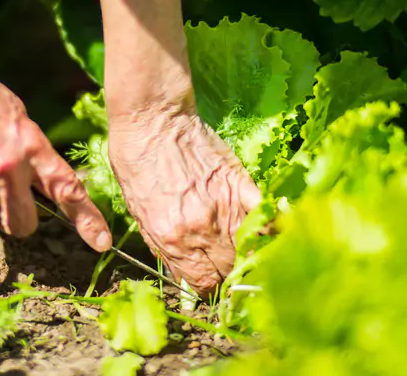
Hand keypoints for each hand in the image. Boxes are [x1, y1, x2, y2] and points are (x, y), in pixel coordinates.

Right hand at [0, 45, 111, 251]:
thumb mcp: (11, 111)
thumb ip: (28, 146)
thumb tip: (37, 175)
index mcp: (30, 142)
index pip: (67, 186)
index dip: (87, 218)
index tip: (101, 241)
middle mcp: (10, 166)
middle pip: (25, 223)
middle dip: (17, 220)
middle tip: (4, 204)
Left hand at [108, 104, 261, 296]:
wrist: (151, 118)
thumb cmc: (135, 160)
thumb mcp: (136, 209)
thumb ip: (161, 242)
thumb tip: (182, 269)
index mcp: (169, 238)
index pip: (201, 282)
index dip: (208, 287)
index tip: (212, 282)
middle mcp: (199, 228)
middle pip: (228, 270)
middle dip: (229, 274)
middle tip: (229, 267)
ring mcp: (223, 206)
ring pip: (247, 250)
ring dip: (249, 255)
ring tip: (247, 253)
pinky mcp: (239, 182)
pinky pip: (263, 215)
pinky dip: (269, 227)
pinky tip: (270, 232)